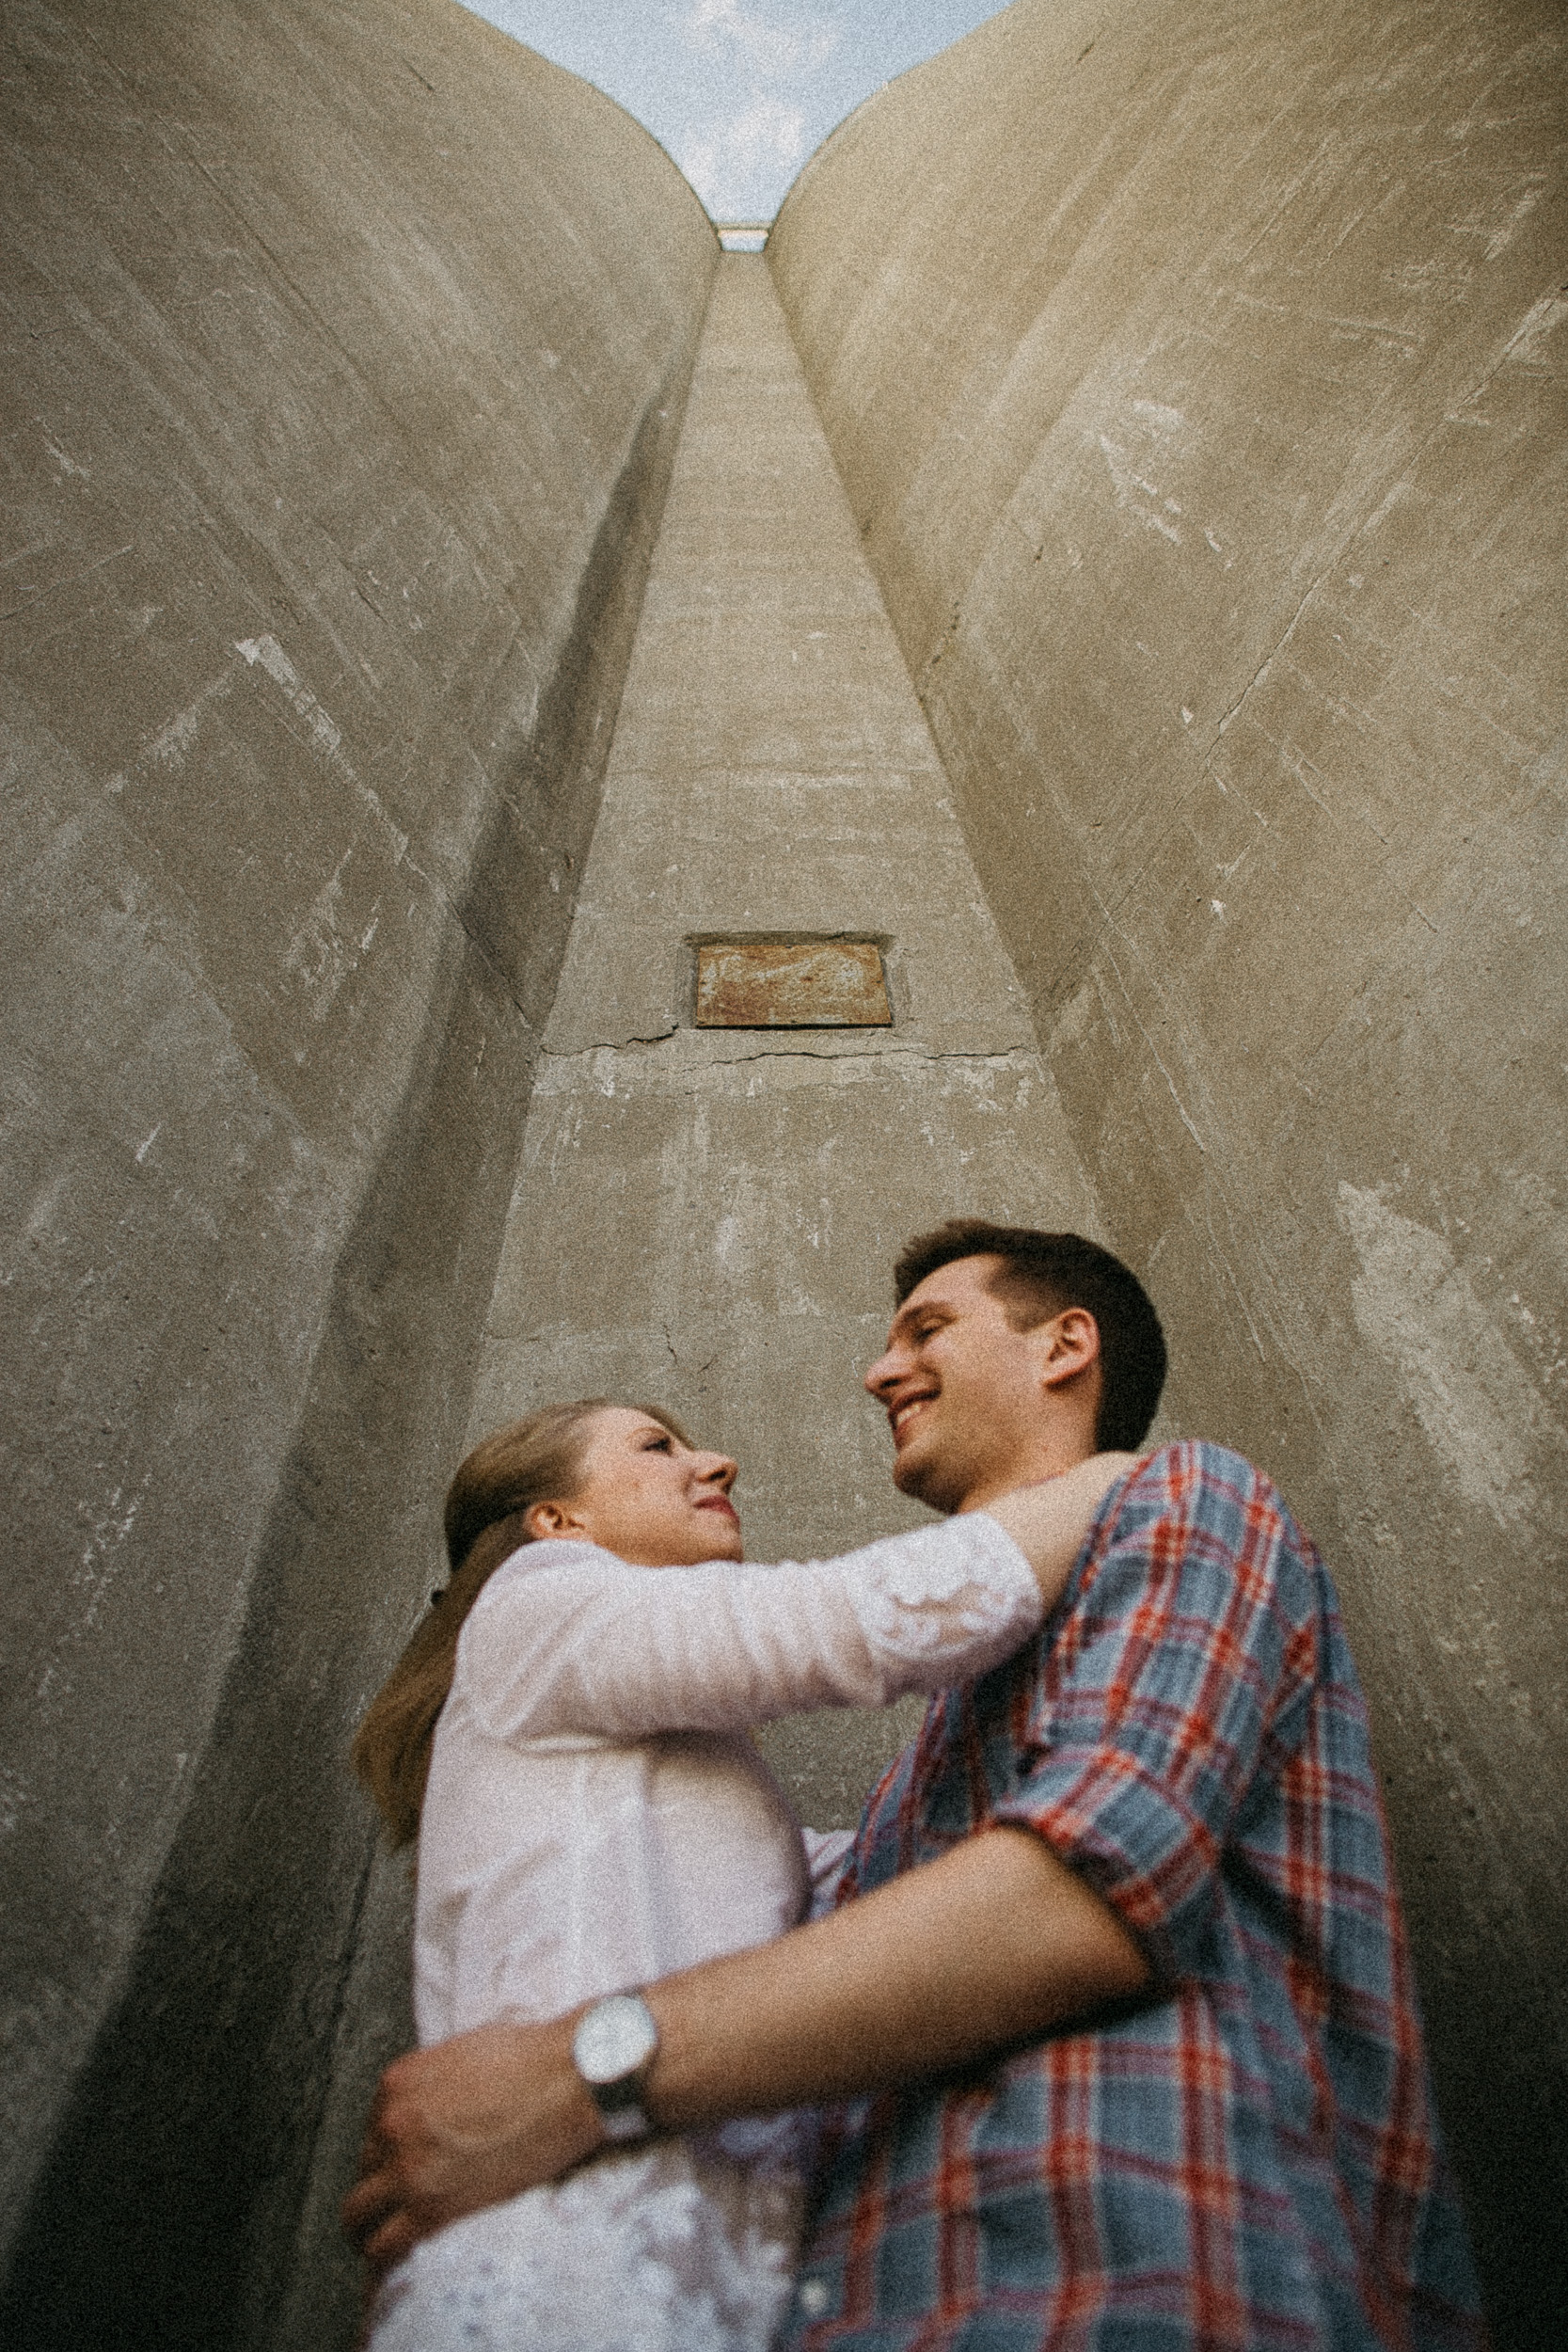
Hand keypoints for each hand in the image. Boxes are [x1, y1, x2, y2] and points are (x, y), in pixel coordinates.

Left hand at [341, 2016, 601, 2277]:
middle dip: (381, 2184)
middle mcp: (392, 2123)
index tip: (409, 2164)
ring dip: (368, 2224)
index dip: (393, 2149)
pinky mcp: (430, 2207)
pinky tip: (396, 2258)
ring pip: (358, 2211)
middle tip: (399, 2200)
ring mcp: (407, 2167)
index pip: (374, 2128)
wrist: (570, 2081)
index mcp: (398, 2082)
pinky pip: (384, 2244)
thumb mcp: (465, 2052)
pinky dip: (384, 2254)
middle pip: (365, 2168)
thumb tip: (439, 2107)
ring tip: (381, 2238)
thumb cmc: (533, 2060)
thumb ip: (435, 2084)